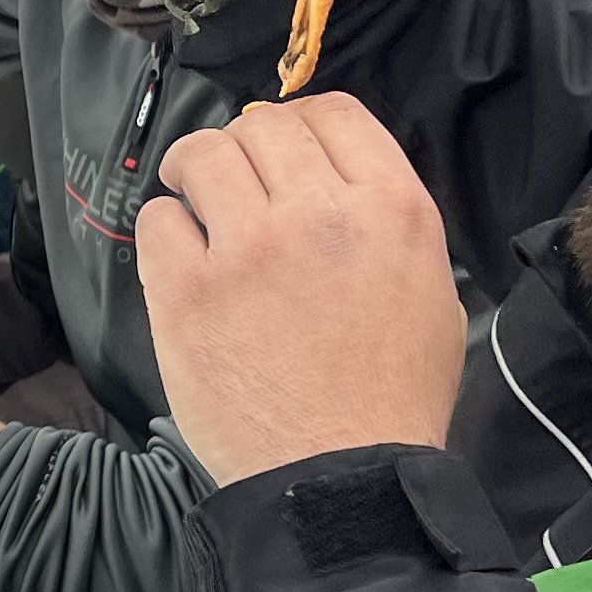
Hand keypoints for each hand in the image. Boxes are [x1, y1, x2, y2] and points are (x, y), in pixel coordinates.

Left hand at [133, 98, 465, 483]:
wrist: (340, 478)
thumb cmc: (391, 399)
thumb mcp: (432, 294)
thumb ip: (388, 226)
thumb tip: (339, 183)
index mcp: (391, 210)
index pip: (333, 113)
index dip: (298, 121)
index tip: (279, 147)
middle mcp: (321, 214)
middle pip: (262, 127)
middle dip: (241, 145)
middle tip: (229, 179)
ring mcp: (250, 249)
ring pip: (202, 155)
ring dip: (192, 172)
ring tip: (193, 201)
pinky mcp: (189, 291)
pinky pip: (159, 221)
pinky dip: (165, 230)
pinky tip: (180, 259)